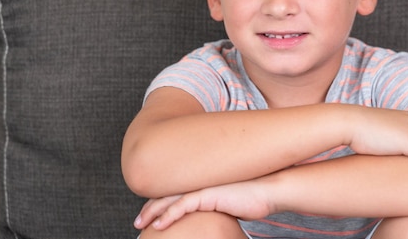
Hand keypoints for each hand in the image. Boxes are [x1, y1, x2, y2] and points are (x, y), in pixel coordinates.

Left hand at [134, 180, 272, 230]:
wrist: (270, 189)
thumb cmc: (256, 197)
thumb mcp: (233, 203)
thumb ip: (220, 206)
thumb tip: (217, 214)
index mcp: (205, 183)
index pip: (176, 193)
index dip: (160, 203)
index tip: (149, 215)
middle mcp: (201, 182)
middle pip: (168, 194)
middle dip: (150, 208)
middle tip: (137, 221)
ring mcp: (204, 187)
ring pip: (170, 199)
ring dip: (152, 213)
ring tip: (140, 224)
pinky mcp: (208, 194)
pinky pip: (182, 206)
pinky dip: (168, 216)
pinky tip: (158, 225)